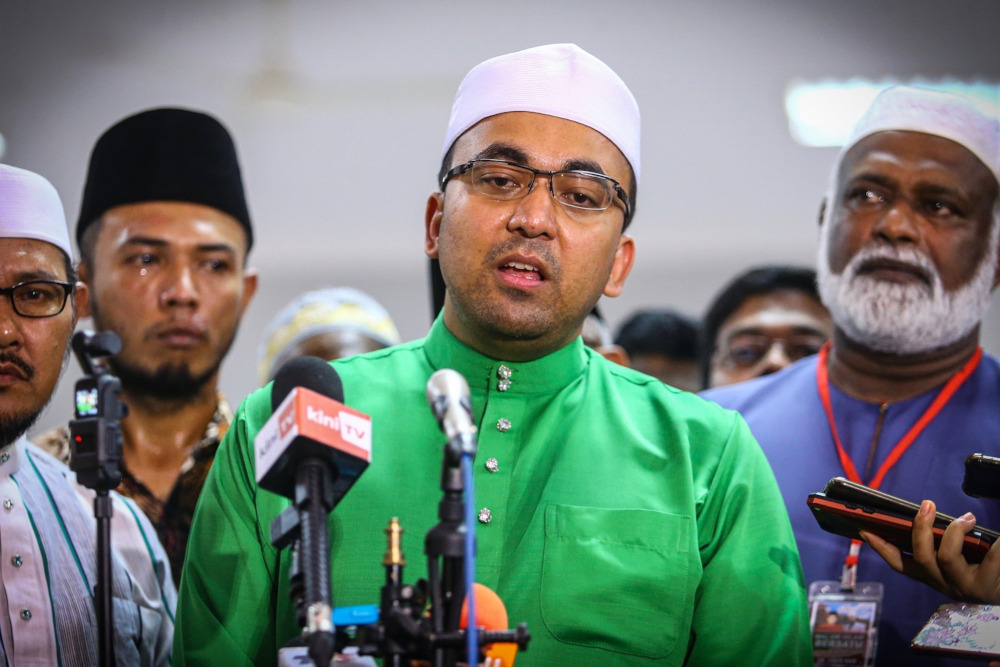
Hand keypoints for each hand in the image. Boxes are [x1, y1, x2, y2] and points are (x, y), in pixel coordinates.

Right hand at [861, 499, 999, 603]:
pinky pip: (989, 559)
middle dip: (920, 527)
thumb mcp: (958, 562)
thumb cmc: (983, 573)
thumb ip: (943, 544)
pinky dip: (995, 545)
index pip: (900, 563)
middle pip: (921, 556)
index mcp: (931, 576)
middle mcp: (942, 583)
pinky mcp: (985, 588)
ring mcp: (963, 587)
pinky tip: (998, 538)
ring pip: (946, 557)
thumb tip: (931, 515)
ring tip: (968, 518)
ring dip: (955, 530)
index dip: (881, 547)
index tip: (865, 530)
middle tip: (927, 504)